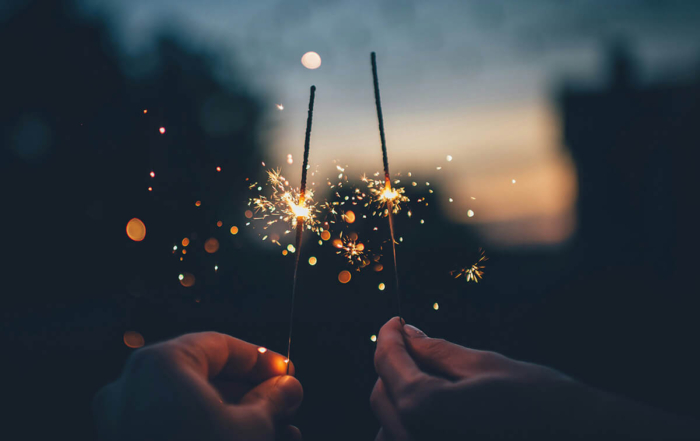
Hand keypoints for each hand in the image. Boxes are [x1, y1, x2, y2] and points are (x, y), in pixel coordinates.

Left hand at [93, 332, 302, 440]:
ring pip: (191, 406)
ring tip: (279, 433)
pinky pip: (174, 428)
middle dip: (251, 394)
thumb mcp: (251, 428)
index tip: (288, 374)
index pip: (220, 346)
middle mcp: (133, 386)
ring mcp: (123, 421)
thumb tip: (288, 387)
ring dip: (236, 417)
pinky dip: (208, 431)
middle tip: (285, 407)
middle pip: (205, 377)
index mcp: (161, 364)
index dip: (261, 359)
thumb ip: (272, 399)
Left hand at [371, 317, 698, 439]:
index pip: (388, 364)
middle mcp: (416, 439)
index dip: (388, 336)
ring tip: (426, 372)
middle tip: (413, 340)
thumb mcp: (484, 366)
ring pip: (390, 423)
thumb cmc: (540, 402)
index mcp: (425, 408)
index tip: (396, 322)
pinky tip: (437, 407)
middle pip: (382, 395)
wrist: (581, 439)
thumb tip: (407, 333)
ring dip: (400, 396)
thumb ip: (436, 351)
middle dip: (392, 364)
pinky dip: (412, 423)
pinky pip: (408, 440)